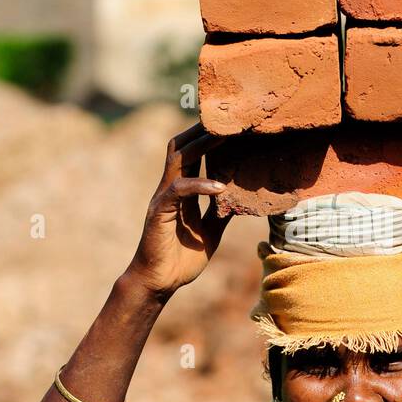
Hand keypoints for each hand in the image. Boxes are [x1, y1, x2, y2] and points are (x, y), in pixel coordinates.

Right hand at [124, 122, 232, 299]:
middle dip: (203, 130)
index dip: (207, 137)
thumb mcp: (210, 231)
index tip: (231, 125)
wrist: (159, 283)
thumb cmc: (181, 259)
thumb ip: (221, 212)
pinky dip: (200, 185)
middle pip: (182, 146)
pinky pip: (179, 190)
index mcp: (182, 191)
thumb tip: (242, 197)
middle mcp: (170, 188)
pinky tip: (220, 187)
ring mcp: (163, 198)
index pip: (192, 153)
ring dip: (201, 145)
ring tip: (226, 136)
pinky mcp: (160, 212)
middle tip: (230, 119)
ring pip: (178, 159)